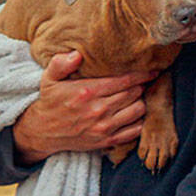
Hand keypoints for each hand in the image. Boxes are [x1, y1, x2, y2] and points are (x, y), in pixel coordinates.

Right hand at [13, 51, 155, 163]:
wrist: (43, 131)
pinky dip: (140, 121)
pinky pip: (135, 131)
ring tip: (138, 96)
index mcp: (87, 92)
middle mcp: (98, 110)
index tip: (152, 70)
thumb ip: (61, 63)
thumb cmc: (50, 101)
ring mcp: (104, 127)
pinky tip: (135, 114)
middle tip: (144, 82)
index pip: (124, 80)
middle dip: (142, 86)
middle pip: (134, 93)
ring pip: (138, 110)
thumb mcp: (49, 79)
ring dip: (141, 102)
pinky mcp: (107, 141)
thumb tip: (77, 54)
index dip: (141, 74)